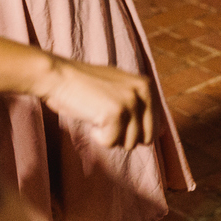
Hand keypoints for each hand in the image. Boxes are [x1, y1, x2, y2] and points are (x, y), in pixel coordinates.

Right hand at [36, 56, 153, 150]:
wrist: (58, 76)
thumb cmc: (83, 85)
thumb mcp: (119, 90)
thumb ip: (141, 107)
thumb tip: (162, 133)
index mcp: (146, 85)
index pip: (154, 127)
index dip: (130, 129)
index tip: (112, 114)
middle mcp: (143, 91)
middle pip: (144, 139)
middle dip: (122, 135)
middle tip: (103, 116)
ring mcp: (131, 101)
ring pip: (127, 144)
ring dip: (108, 135)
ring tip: (95, 113)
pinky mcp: (117, 113)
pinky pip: (110, 142)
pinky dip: (97, 136)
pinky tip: (89, 116)